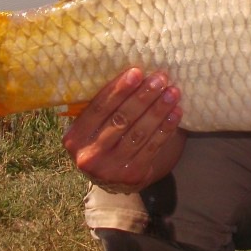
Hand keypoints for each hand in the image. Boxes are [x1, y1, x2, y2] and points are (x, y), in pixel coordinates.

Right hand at [62, 67, 185, 192]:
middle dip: (143, 97)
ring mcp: (110, 168)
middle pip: (121, 119)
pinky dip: (165, 128)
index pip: (99, 108)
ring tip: (172, 92)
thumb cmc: (103, 139)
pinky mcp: (132, 175)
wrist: (112, 178)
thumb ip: (103, 106)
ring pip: (139, 133)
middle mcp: (89, 155)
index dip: (119, 90)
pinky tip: (176, 112)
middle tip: (160, 79)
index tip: (137, 72)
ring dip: (158, 110)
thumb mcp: (92, 126)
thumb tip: (133, 73)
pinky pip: (152, 147)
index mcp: (75, 136)